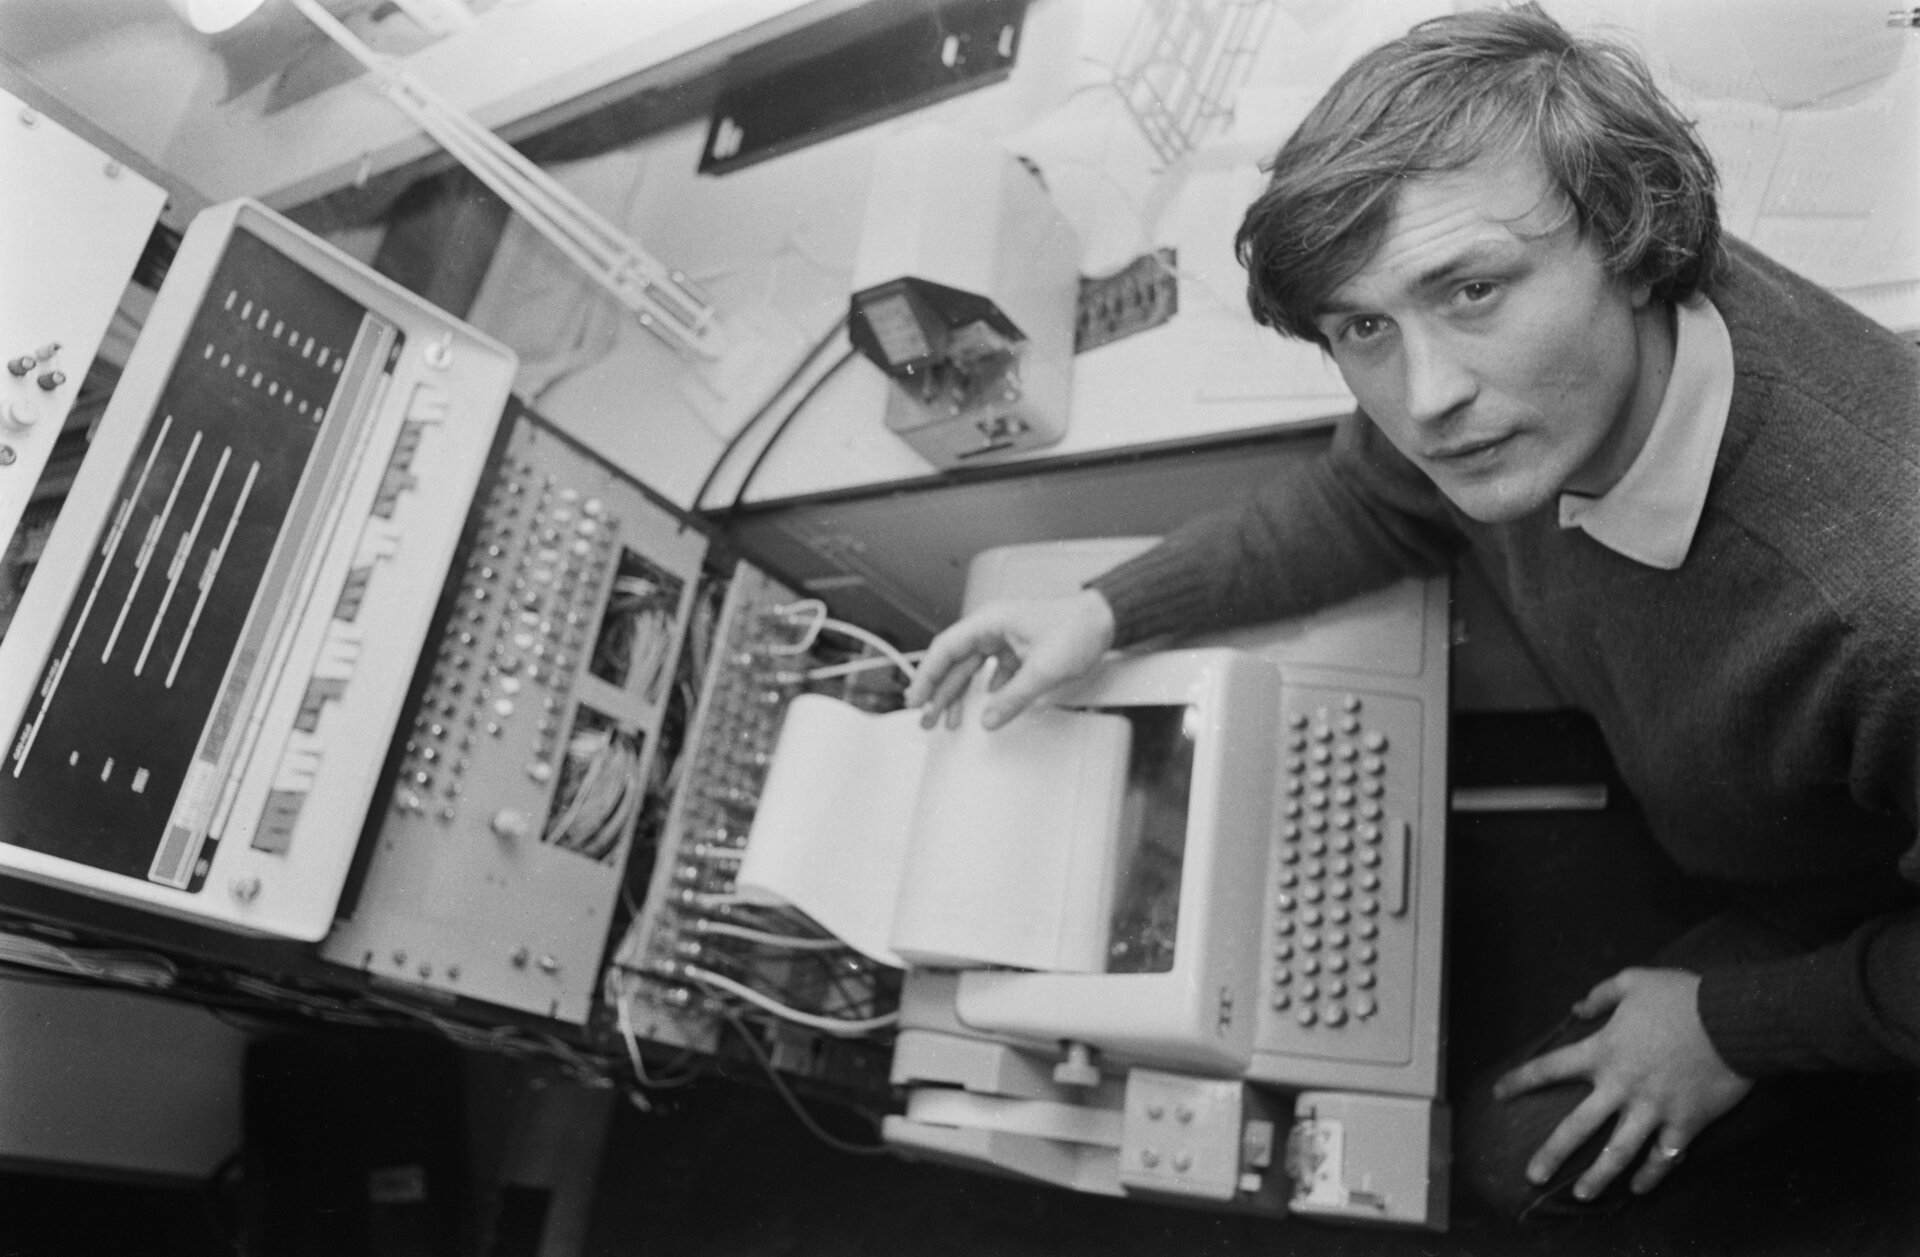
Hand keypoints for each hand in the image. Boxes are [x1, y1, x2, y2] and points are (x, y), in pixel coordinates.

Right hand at [903, 590, 1115, 729]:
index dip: (927, 676)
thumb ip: (1014, 698)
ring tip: (947, 720)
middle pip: (955, 661)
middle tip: (925, 718)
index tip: (916, 698)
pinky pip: (991, 672)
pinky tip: (982, 707)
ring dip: (959, 694)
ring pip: (972, 668)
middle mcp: (992, 627)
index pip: (946, 649)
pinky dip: (984, 691)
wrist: (1105, 621)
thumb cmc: (1078, 628)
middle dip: (939, 692)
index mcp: (990, 622)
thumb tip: (989, 719)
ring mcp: (1004, 638)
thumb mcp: (1044, 670)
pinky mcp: (1017, 649)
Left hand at [1492, 967, 1752, 1200]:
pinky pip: (1664, 1156)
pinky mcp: (1684, 1123)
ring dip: (1599, 1176)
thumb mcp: (1632, 982)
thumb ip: (1600, 996)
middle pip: (1577, 1126)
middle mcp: (1621, 1086)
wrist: (1733, 1018)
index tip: (1499, 1094)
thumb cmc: (1681, 997)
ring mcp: (1652, 1109)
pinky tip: (1639, 1188)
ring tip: (1583, 1195)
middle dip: (1552, 1153)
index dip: (1521, 1080)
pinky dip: (1652, 1174)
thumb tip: (1576, 1009)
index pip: (1550, 1068)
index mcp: (1603, 1052)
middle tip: (1532, 1175)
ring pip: (1618, 1152)